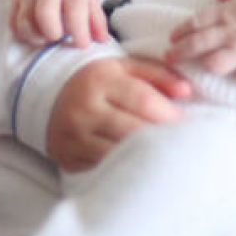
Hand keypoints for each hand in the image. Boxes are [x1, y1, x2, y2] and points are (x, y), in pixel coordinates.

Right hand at [10, 0, 108, 47]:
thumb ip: (97, 20)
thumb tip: (101, 40)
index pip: (75, 13)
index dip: (79, 34)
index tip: (82, 45)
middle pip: (44, 15)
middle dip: (52, 34)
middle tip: (59, 39)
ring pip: (24, 21)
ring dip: (35, 36)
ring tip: (46, 38)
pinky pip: (12, 21)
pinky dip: (22, 33)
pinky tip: (35, 34)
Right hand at [47, 56, 192, 172]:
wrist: (49, 92)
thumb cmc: (98, 80)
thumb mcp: (125, 67)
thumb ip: (158, 75)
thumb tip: (187, 92)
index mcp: (101, 80)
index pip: (142, 100)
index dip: (168, 114)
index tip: (186, 123)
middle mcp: (84, 108)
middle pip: (131, 130)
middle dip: (160, 138)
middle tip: (180, 144)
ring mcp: (73, 135)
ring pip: (116, 153)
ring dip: (143, 157)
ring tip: (163, 157)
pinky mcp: (67, 157)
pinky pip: (100, 167)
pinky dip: (122, 168)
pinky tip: (138, 167)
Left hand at [166, 0, 235, 84]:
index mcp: (228, 13)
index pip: (196, 22)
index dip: (181, 31)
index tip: (172, 38)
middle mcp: (230, 32)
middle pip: (197, 44)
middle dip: (180, 52)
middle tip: (169, 58)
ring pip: (214, 64)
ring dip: (209, 66)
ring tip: (204, 69)